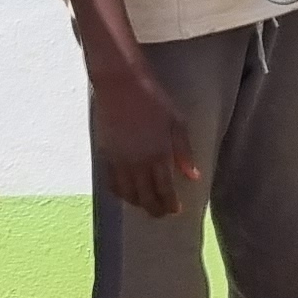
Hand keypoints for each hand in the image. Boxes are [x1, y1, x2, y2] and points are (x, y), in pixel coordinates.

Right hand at [89, 62, 198, 218]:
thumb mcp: (176, 122)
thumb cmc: (152, 99)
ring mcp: (119, 161)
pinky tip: (127, 193)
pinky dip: (119, 193)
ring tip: (146, 204)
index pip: (164, 190)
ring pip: (127, 194)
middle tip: (161, 213)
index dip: (170, 204)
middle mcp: (137, 163)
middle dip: (155, 209)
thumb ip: (184, 152)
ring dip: (137, 203)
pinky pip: (111, 183)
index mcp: (158, 155)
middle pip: (145, 197)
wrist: (120, 84)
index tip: (176, 210)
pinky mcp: (105, 155)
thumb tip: (192, 176)